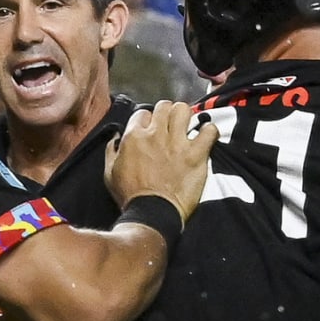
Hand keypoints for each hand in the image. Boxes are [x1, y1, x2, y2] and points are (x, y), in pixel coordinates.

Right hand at [104, 101, 217, 222]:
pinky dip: (209, 131)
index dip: (147, 120)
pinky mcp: (196, 155)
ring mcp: (178, 143)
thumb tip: (116, 139)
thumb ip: (112, 151)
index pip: (142, 112)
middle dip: (167, 113)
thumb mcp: (110, 173)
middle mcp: (155, 135)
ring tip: (187, 127)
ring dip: (186, 117)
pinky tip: (205, 137)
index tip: (151, 129)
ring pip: (184, 110)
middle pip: (164, 106)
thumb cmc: (131, 196)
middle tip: (170, 124)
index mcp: (134, 137)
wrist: (152, 214)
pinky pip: (209, 131)